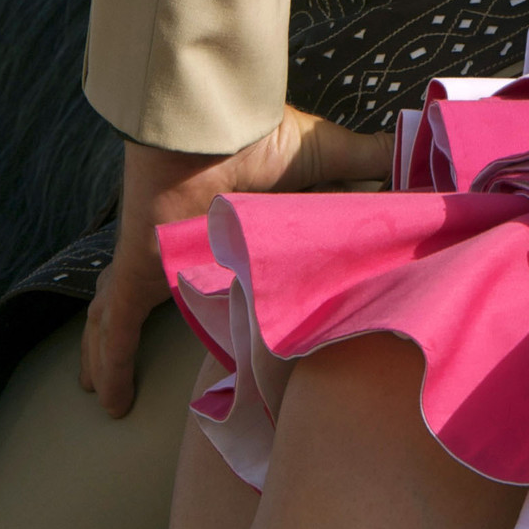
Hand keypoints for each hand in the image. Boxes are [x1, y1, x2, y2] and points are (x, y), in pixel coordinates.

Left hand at [79, 105, 392, 416]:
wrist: (217, 127)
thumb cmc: (267, 137)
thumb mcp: (330, 156)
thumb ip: (370, 163)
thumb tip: (422, 168)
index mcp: (235, 225)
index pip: (231, 265)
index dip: (234, 292)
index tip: (253, 330)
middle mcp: (193, 248)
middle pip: (175, 293)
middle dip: (163, 319)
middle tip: (172, 367)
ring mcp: (161, 262)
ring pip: (127, 315)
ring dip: (115, 349)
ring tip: (106, 387)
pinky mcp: (138, 274)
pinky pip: (115, 328)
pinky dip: (111, 362)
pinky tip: (109, 401)